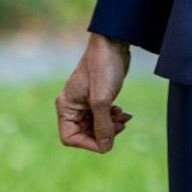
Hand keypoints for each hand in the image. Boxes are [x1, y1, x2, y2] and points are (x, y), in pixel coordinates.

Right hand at [56, 32, 133, 152]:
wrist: (113, 43)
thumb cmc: (103, 67)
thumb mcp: (102, 100)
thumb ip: (102, 125)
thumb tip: (105, 147)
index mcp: (66, 107)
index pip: (70, 138)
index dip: (88, 143)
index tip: (106, 141)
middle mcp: (73, 106)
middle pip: (85, 133)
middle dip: (104, 132)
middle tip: (120, 125)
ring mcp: (86, 102)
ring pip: (97, 125)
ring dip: (111, 125)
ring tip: (124, 116)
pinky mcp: (98, 97)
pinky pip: (104, 116)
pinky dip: (114, 117)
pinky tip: (124, 112)